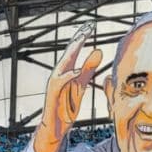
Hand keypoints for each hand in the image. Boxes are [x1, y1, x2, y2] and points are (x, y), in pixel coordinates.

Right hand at [34, 21, 102, 151]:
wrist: (56, 126)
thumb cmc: (67, 105)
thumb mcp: (81, 85)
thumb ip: (88, 70)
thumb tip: (98, 51)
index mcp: (66, 70)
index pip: (74, 50)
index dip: (82, 38)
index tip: (91, 25)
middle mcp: (58, 74)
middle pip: (68, 53)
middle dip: (77, 39)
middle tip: (87, 27)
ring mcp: (54, 83)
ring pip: (63, 65)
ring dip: (72, 53)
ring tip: (82, 41)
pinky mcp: (52, 94)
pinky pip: (60, 83)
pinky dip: (68, 76)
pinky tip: (77, 71)